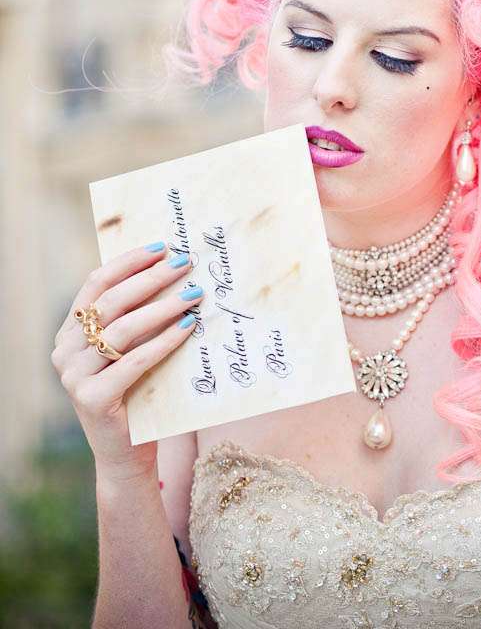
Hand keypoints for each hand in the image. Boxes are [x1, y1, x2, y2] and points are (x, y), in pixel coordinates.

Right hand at [51, 243, 203, 483]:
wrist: (126, 455)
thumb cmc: (135, 393)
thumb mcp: (130, 349)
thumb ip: (137, 317)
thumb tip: (174, 271)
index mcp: (70, 331)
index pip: (96, 283)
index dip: (128, 262)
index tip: (162, 247)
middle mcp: (65, 351)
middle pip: (110, 302)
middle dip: (151, 279)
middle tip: (184, 264)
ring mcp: (74, 376)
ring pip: (122, 330)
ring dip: (162, 307)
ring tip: (193, 295)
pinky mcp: (92, 400)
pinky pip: (133, 362)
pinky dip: (163, 341)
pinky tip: (187, 327)